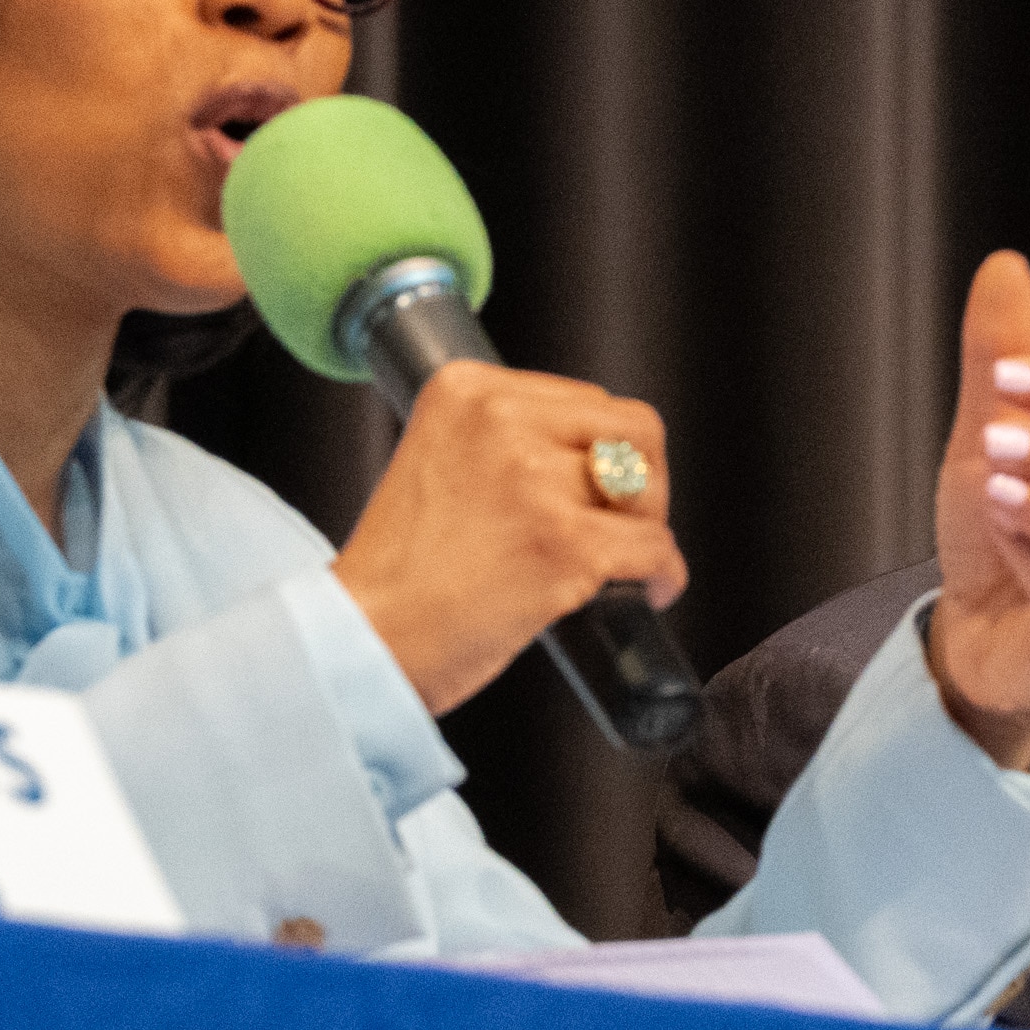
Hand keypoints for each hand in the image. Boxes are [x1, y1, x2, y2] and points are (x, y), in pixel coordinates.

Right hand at [332, 362, 687, 715]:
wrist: (366, 639)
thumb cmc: (399, 573)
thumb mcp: (437, 462)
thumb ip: (503, 442)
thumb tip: (591, 456)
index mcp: (466, 390)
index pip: (587, 399)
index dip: (604, 450)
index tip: (591, 491)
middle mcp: (501, 421)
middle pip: (631, 429)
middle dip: (642, 481)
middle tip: (622, 524)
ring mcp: (535, 481)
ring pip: (646, 490)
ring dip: (646, 528)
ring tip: (622, 559)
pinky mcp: (565, 543)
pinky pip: (653, 548)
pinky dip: (663, 574)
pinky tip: (647, 590)